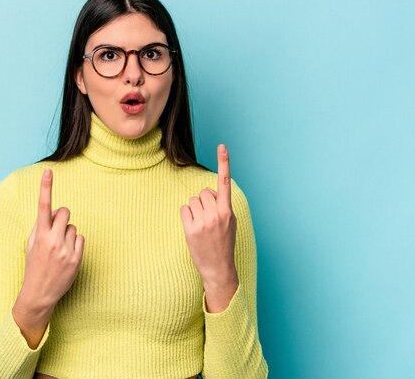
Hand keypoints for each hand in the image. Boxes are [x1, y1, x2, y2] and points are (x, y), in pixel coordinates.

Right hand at [20, 169, 84, 308]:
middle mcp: (53, 241)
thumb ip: (41, 225)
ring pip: (73, 227)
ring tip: (59, 249)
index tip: (48, 171)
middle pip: (64, 212)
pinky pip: (80, 239)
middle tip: (55, 230)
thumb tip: (54, 213)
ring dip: (67, 233)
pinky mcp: (77, 259)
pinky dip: (75, 244)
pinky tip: (67, 255)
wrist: (39, 294)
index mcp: (39, 235)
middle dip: (61, 217)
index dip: (46, 187)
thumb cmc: (34, 265)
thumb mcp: (31, 244)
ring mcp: (66, 250)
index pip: (43, 207)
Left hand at [180, 144, 238, 289]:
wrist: (219, 268)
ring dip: (195, 210)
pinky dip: (186, 216)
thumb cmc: (224, 244)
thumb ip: (221, 206)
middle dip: (204, 202)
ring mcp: (203, 222)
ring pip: (192, 200)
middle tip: (209, 219)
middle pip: (203, 192)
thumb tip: (208, 194)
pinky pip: (184, 209)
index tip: (222, 146)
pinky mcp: (190, 229)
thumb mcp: (230, 223)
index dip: (224, 162)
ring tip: (202, 226)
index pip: (225, 182)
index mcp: (228, 211)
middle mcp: (216, 214)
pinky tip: (193, 228)